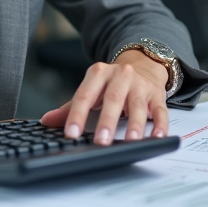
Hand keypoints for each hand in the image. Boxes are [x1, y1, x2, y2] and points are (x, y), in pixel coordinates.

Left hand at [39, 50, 169, 144]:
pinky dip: (160, 124)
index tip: (71, 133)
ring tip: (131, 141)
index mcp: (99, 73)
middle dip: (107, 121)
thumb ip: (71, 107)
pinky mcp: (157, 96)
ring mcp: (140, 85)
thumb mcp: (91, 89)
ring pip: (138, 105)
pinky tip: (156, 136)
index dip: (77, 115)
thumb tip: (47, 121)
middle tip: (101, 141)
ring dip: (135, 125)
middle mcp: (120, 75)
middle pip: (113, 99)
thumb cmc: (112, 84)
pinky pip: (160, 110)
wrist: (142, 65)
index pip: (85, 95)